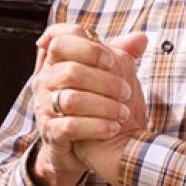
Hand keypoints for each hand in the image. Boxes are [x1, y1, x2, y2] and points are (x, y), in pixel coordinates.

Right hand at [30, 26, 149, 185]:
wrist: (85, 146)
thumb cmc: (95, 105)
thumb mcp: (108, 76)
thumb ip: (122, 56)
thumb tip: (141, 38)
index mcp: (56, 62)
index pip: (60, 39)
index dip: (88, 47)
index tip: (112, 61)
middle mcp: (44, 81)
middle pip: (71, 71)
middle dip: (105, 82)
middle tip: (127, 92)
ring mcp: (44, 107)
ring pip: (72, 99)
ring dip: (104, 106)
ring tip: (124, 113)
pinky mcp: (50, 132)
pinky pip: (70, 126)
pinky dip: (96, 126)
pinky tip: (113, 128)